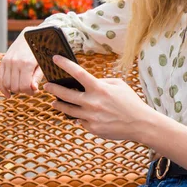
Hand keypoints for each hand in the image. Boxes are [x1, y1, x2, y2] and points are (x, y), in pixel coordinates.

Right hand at [0, 30, 43, 97]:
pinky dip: (2, 88)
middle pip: (15, 87)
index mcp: (26, 63)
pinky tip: (8, 94)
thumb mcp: (42, 63)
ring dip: (14, 89)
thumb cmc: (40, 50)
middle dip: (23, 91)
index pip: (24, 86)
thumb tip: (33, 89)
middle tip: (30, 88)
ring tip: (22, 87)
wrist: (30, 35)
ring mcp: (7, 62)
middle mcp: (15, 62)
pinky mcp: (3, 61)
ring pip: (6, 84)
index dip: (30, 92)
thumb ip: (37, 76)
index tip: (35, 90)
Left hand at [43, 55, 157, 140]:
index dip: (65, 64)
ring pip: (68, 110)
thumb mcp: (118, 85)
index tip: (55, 58)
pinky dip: (79, 117)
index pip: (78, 73)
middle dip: (54, 88)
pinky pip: (81, 121)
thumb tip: (87, 84)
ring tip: (54, 102)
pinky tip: (79, 114)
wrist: (140, 123)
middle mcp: (93, 102)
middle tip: (47, 85)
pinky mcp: (93, 128)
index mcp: (99, 88)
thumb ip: (102, 82)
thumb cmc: (130, 101)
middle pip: (65, 94)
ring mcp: (91, 117)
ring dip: (59, 105)